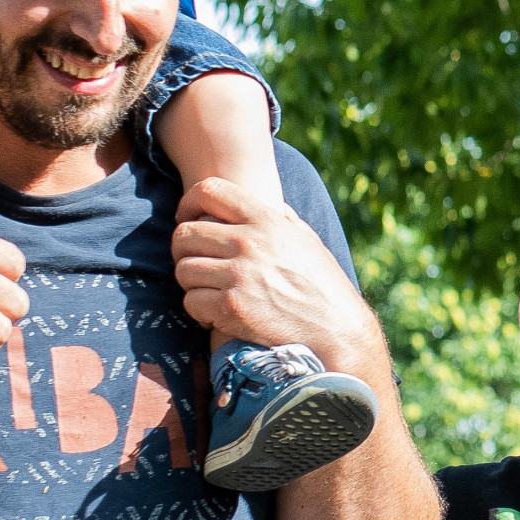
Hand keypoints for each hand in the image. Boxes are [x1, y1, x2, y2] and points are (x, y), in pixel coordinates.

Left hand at [174, 173, 371, 356]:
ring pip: (183, 270)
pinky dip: (198, 310)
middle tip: (195, 263)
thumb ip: (279, 217)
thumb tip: (262, 203)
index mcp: (266, 219)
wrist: (336, 329)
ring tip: (210, 292)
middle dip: (183, 251)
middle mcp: (249, 242)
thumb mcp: (306, 238)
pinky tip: (216, 314)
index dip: (188, 203)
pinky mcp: (231, 307)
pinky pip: (190, 302)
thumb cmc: (323, 284)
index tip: (189, 218)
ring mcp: (239, 275)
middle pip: (185, 234)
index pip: (209, 190)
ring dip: (191, 283)